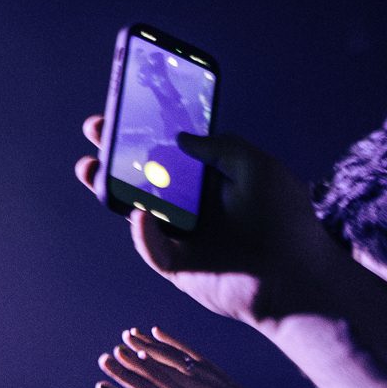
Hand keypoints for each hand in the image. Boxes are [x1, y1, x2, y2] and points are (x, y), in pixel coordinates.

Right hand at [76, 117, 345, 327]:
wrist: (296, 278)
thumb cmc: (286, 221)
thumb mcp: (260, 168)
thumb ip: (223, 146)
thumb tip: (182, 138)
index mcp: (210, 180)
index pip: (170, 151)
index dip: (148, 132)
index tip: (127, 109)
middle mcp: (191, 205)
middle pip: (143, 175)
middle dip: (116, 153)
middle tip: (97, 130)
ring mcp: (180, 234)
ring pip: (134, 208)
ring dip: (108, 189)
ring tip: (90, 167)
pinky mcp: (175, 264)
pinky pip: (150, 246)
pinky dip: (142, 232)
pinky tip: (142, 215)